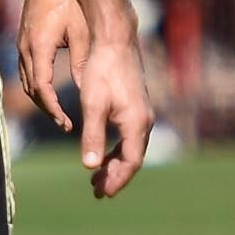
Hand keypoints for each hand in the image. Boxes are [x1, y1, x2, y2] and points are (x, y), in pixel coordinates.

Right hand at [16, 0, 82, 130]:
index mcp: (39, 46)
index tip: (67, 123)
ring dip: (41, 97)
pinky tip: (50, 88)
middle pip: (32, 88)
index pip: (42, 89)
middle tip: (65, 123)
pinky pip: (26, 67)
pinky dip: (37, 82)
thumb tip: (86, 90)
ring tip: (59, 111)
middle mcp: (26, 46)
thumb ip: (82, 62)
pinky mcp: (25, 36)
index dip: (54, 109)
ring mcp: (23, 41)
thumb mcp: (82, 31)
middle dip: (47, 108)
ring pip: (27, 79)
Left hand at [71, 27, 153, 200]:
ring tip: (97, 177)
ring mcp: (142, 113)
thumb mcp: (92, 104)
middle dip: (115, 176)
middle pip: (133, 158)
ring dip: (115, 163)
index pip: (131, 162)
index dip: (117, 180)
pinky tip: (103, 152)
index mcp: (136, 123)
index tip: (103, 194)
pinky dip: (117, 149)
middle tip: (97, 191)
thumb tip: (90, 166)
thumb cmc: (102, 70)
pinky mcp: (136, 106)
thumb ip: (92, 136)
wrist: (115, 40)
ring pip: (132, 148)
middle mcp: (144, 120)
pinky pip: (130, 136)